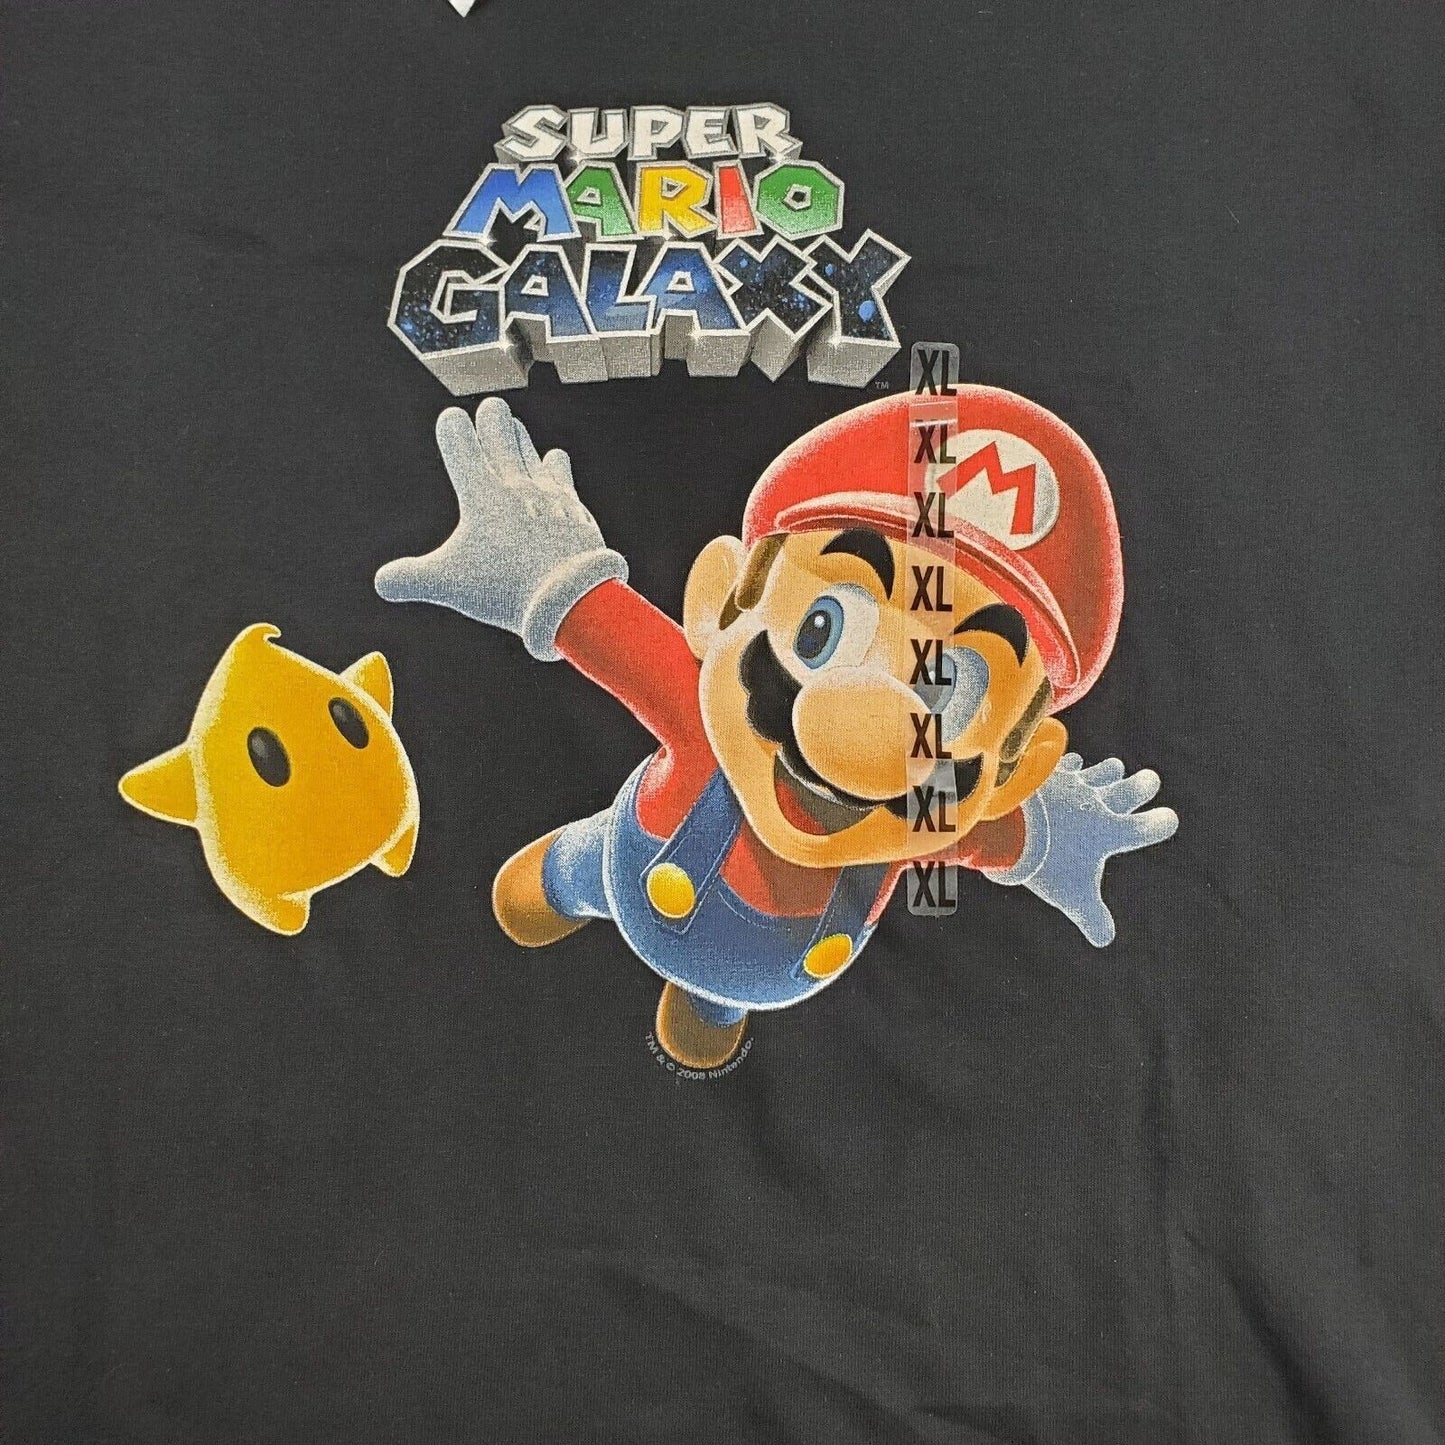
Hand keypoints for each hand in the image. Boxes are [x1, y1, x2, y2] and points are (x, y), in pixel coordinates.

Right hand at [375, 399, 626, 659]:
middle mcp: (516, 486)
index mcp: (481, 494)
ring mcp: (549, 495)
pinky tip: (554, 467)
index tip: (451, 420)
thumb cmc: (506, 587)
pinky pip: (562, 475)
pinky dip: (554, 467)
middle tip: (491, 408)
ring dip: (523, 440)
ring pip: (534, 451)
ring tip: (519, 432)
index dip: (452, 427)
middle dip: (493, 417)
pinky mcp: (574, 510)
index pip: (460, 442)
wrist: (570, 596)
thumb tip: (383, 582)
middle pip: (502, 433)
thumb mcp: (448, 584)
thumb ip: (410, 579)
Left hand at [1000, 753, 1178, 946]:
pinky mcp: (1047, 773)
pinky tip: (1070, 762)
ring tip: (1114, 767)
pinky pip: (1065, 765)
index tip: (1168, 819)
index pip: (1147, 827)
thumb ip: (1091, 918)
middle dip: (1141, 786)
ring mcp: (1071, 784)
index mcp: (1109, 832)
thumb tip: (1104, 939)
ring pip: (1099, 773)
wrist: (1007, 820)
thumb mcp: (1071, 896)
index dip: (1161, 823)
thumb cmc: (1044, 860)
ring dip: (1108, 772)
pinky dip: (1071, 765)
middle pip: (1129, 790)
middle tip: (1150, 779)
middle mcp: (1096, 804)